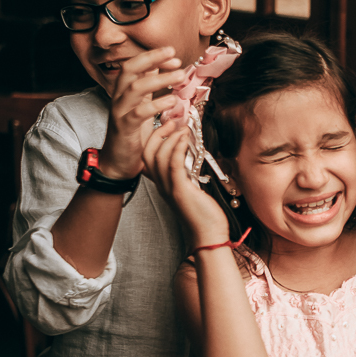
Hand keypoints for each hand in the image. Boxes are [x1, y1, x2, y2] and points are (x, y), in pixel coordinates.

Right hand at [100, 47, 188, 179]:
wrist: (118, 162)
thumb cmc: (131, 134)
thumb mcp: (141, 105)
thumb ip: (147, 87)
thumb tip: (157, 66)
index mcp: (123, 91)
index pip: (134, 65)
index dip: (152, 56)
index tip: (173, 55)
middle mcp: (119, 98)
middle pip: (130, 69)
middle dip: (151, 58)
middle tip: (174, 55)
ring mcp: (120, 112)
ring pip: (135, 88)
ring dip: (159, 79)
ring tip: (180, 76)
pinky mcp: (124, 128)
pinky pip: (139, 112)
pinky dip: (156, 104)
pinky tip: (172, 100)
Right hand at [143, 121, 231, 246]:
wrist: (208, 236)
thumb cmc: (204, 215)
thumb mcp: (193, 190)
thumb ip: (189, 175)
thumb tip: (194, 159)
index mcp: (164, 184)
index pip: (148, 156)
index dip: (154, 138)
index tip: (169, 125)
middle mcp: (162, 185)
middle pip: (147, 153)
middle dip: (157, 133)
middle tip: (172, 121)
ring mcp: (169, 187)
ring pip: (157, 156)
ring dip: (169, 137)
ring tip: (182, 127)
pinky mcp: (180, 190)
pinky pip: (172, 164)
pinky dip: (177, 148)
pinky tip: (185, 138)